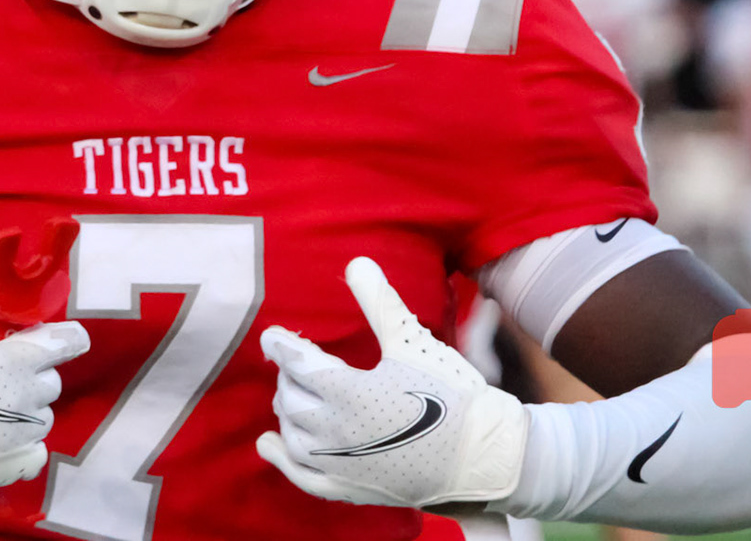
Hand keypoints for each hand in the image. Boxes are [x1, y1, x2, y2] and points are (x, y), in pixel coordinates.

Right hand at [0, 320, 89, 502]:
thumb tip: (2, 353)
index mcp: (16, 361)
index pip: (66, 343)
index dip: (67, 340)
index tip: (67, 340)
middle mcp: (28, 397)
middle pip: (51, 383)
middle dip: (33, 378)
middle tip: (3, 380)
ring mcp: (22, 434)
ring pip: (43, 417)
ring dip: (27, 411)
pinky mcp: (12, 464)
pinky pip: (36, 451)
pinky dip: (25, 444)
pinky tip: (4, 440)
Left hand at [257, 257, 527, 510]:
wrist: (483, 456)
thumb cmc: (451, 396)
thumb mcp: (413, 343)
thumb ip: (381, 303)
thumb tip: (357, 263)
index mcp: (349, 392)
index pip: (299, 364)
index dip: (282, 347)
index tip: (271, 336)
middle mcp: (337, 431)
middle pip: (293, 398)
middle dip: (289, 376)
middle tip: (295, 362)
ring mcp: (342, 464)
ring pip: (294, 434)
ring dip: (287, 411)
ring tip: (290, 394)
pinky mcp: (352, 488)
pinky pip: (304, 477)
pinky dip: (281, 459)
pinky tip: (267, 446)